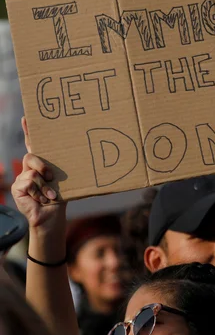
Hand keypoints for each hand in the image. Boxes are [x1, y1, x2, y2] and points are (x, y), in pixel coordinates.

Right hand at [12, 118, 63, 233]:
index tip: (26, 117)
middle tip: (51, 176)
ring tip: (51, 195)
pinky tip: (42, 199)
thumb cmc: (60, 197)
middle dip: (42, 166)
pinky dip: (38, 192)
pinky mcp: (17, 188)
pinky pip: (28, 182)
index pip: (33, 144)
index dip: (29, 131)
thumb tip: (76, 156)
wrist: (52, 217)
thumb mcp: (64, 180)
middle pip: (31, 156)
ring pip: (31, 172)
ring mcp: (22, 178)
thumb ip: (62, 169)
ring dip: (44, 185)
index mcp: (41, 165)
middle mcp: (29, 169)